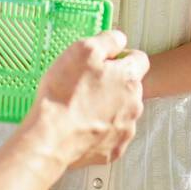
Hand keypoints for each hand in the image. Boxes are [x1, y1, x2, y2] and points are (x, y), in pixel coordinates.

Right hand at [25, 30, 147, 170]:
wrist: (51, 138)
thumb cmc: (64, 93)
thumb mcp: (83, 50)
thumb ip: (108, 40)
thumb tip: (120, 38)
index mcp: (129, 79)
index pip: (140, 60)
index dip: (121, 57)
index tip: (104, 62)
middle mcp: (134, 105)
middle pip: (129, 87)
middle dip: (112, 84)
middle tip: (85, 86)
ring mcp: (126, 130)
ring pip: (121, 112)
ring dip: (107, 108)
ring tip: (80, 109)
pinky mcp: (114, 150)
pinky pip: (111, 135)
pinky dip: (100, 131)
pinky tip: (81, 127)